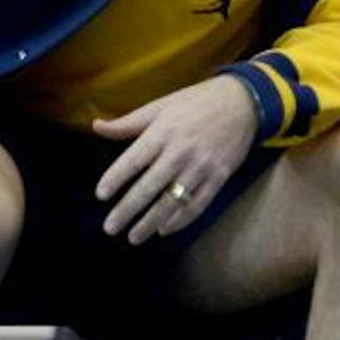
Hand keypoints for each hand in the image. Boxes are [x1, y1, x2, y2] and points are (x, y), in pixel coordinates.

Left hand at [93, 77, 259, 243]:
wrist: (243, 102)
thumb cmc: (196, 102)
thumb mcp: (160, 106)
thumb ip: (128, 122)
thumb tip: (96, 127)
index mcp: (163, 131)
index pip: (133, 160)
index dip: (115, 179)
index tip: (101, 196)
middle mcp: (181, 151)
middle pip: (150, 186)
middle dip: (128, 210)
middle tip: (110, 228)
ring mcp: (202, 167)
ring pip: (173, 201)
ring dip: (151, 222)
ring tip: (134, 237)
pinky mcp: (219, 177)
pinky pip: (198, 204)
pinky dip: (180, 220)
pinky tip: (164, 230)